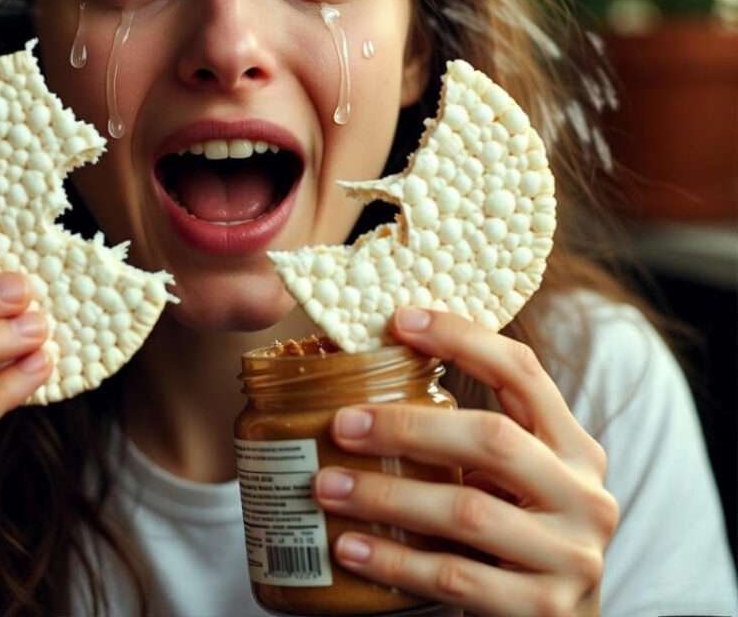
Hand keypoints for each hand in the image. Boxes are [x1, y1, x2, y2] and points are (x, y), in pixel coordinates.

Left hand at [312, 306, 618, 616]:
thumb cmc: (516, 539)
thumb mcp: (513, 480)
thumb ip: (469, 438)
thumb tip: (366, 384)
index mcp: (574, 448)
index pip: (523, 372)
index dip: (463, 338)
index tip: (399, 320)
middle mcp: (584, 496)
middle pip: (492, 438)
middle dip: (407, 425)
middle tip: (341, 423)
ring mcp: (571, 558)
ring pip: (466, 510)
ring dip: (385, 496)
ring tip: (326, 486)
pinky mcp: (543, 612)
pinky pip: (455, 578)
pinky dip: (394, 561)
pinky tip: (350, 547)